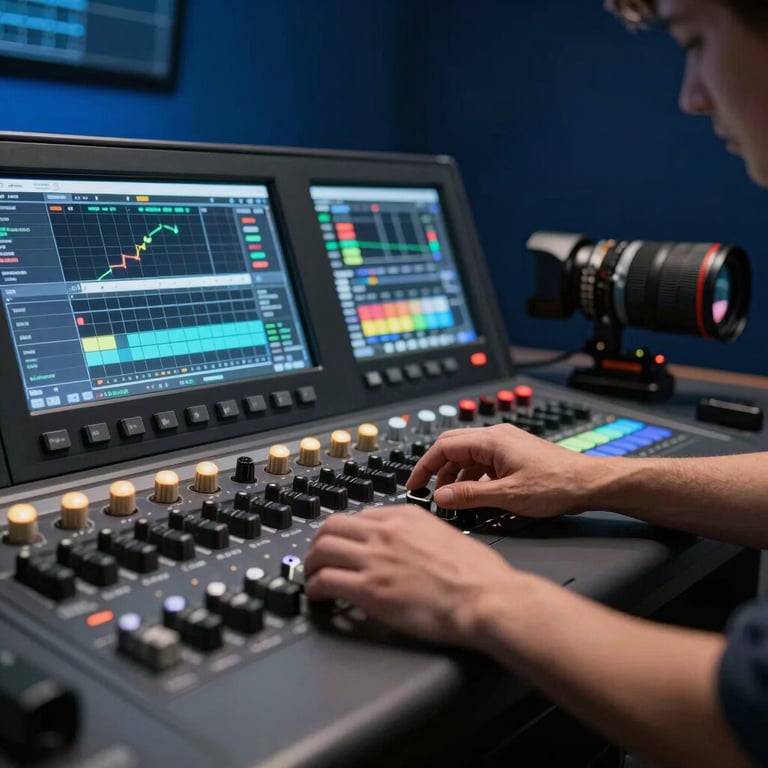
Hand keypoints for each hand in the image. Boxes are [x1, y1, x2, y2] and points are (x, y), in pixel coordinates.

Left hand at [304, 504, 522, 647]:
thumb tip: (410, 545)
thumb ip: (421, 534)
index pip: (359, 515)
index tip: (343, 543)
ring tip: (312, 576)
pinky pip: (325, 580)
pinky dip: (314, 587)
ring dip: (310, 564)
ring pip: (321, 549)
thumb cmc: (478, 574)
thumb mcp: (446, 535)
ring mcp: (375, 558)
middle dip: (318, 542)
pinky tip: (317, 595)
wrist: (486, 597)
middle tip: (317, 556)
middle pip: (331, 526)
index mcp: (406, 516)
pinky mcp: (369, 589)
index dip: (345, 531)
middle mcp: (385, 532)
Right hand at [406, 423, 603, 517]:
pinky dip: (471, 477)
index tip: (414, 483)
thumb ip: (469, 496)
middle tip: (426, 490)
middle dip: (437, 469)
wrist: (590, 483)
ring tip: (450, 499)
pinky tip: (473, 495)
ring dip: (455, 475)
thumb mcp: (507, 495)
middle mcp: (497, 436)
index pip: (444, 446)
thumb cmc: (557, 485)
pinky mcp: (514, 454)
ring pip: (468, 455)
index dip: (424, 465)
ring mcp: (506, 444)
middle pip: (453, 447)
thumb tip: (440, 496)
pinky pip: (483, 461)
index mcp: (491, 440)